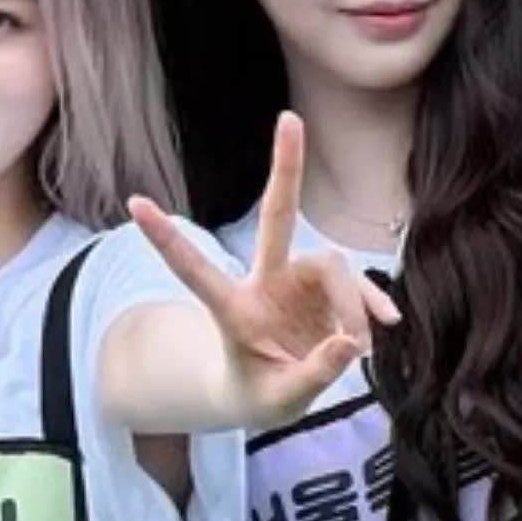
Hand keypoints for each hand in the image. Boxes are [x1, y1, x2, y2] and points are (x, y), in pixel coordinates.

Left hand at [128, 112, 400, 429]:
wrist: (270, 392)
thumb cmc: (259, 396)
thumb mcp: (280, 402)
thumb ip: (313, 374)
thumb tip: (350, 344)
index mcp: (234, 310)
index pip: (196, 271)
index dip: (168, 240)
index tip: (134, 203)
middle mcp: (266, 283)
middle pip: (278, 216)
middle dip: (285, 168)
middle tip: (290, 118)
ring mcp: (297, 282)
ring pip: (335, 268)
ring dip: (354, 307)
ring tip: (362, 350)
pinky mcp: (326, 290)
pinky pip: (358, 287)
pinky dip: (372, 306)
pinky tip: (387, 327)